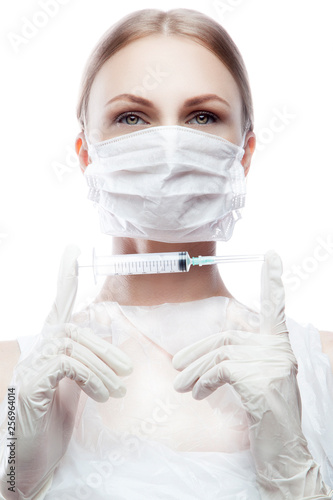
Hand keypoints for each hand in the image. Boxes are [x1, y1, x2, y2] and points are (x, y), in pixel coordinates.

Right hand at [0, 245, 132, 499]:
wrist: (31, 461)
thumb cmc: (54, 423)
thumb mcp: (75, 389)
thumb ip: (85, 366)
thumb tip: (111, 355)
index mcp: (49, 351)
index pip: (57, 306)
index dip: (65, 279)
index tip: (72, 250)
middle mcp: (35, 353)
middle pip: (73, 330)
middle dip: (104, 349)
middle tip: (128, 370)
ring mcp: (29, 368)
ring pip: (72, 345)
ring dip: (103, 367)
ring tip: (120, 390)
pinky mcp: (30, 385)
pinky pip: (67, 365)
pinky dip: (92, 377)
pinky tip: (103, 396)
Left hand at [172, 250, 332, 499]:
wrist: (284, 449)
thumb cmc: (267, 415)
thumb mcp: (255, 379)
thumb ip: (240, 358)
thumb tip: (206, 355)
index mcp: (280, 344)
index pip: (275, 307)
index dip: (272, 281)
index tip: (272, 255)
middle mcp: (279, 348)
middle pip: (227, 338)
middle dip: (196, 352)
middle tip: (176, 366)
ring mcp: (272, 361)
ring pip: (219, 354)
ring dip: (194, 371)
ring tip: (180, 386)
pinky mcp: (260, 377)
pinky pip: (220, 369)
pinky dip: (203, 380)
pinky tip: (199, 394)